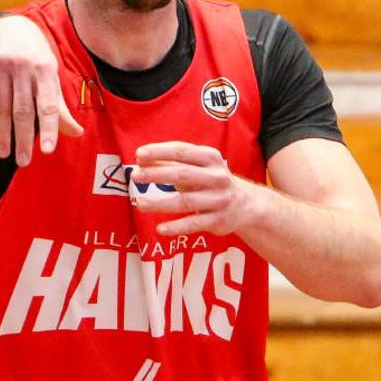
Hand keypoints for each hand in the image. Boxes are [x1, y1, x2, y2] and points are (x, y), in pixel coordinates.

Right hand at [0, 15, 82, 164]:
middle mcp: (24, 66)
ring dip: (1, 132)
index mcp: (45, 71)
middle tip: (24, 161)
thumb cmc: (36, 59)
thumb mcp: (50, 78)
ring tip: (4, 154)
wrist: (10, 26)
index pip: (49, 105)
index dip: (49, 128)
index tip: (48, 151)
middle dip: (23, 138)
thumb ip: (60, 107)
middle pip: (23, 109)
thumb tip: (78, 133)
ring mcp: (1, 63)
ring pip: (0, 104)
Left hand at [131, 141, 257, 236]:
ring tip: (140, 204)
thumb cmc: (210, 180)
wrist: (245, 204)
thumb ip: (171, 163)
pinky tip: (160, 229)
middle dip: (157, 174)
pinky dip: (176, 227)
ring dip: (161, 203)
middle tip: (135, 176)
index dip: (160, 151)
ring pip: (186, 202)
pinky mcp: (218, 220)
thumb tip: (142, 160)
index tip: (139, 154)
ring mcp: (219, 199)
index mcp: (210, 157)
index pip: (181, 151)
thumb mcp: (195, 167)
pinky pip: (194, 224)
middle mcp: (217, 177)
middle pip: (183, 174)